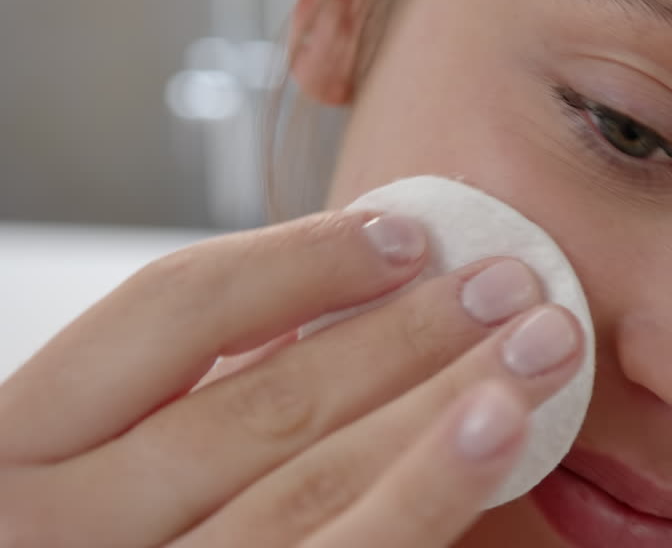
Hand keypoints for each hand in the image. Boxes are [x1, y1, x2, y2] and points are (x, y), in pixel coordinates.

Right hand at [0, 212, 584, 546]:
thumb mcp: (87, 478)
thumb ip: (177, 414)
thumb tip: (344, 314)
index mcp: (14, 455)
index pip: (168, 312)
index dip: (300, 260)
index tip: (409, 233)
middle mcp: (58, 534)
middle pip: (264, 404)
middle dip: (409, 333)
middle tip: (517, 281)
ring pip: (313, 492)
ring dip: (444, 408)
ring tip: (540, 351)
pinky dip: (426, 503)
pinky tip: (495, 445)